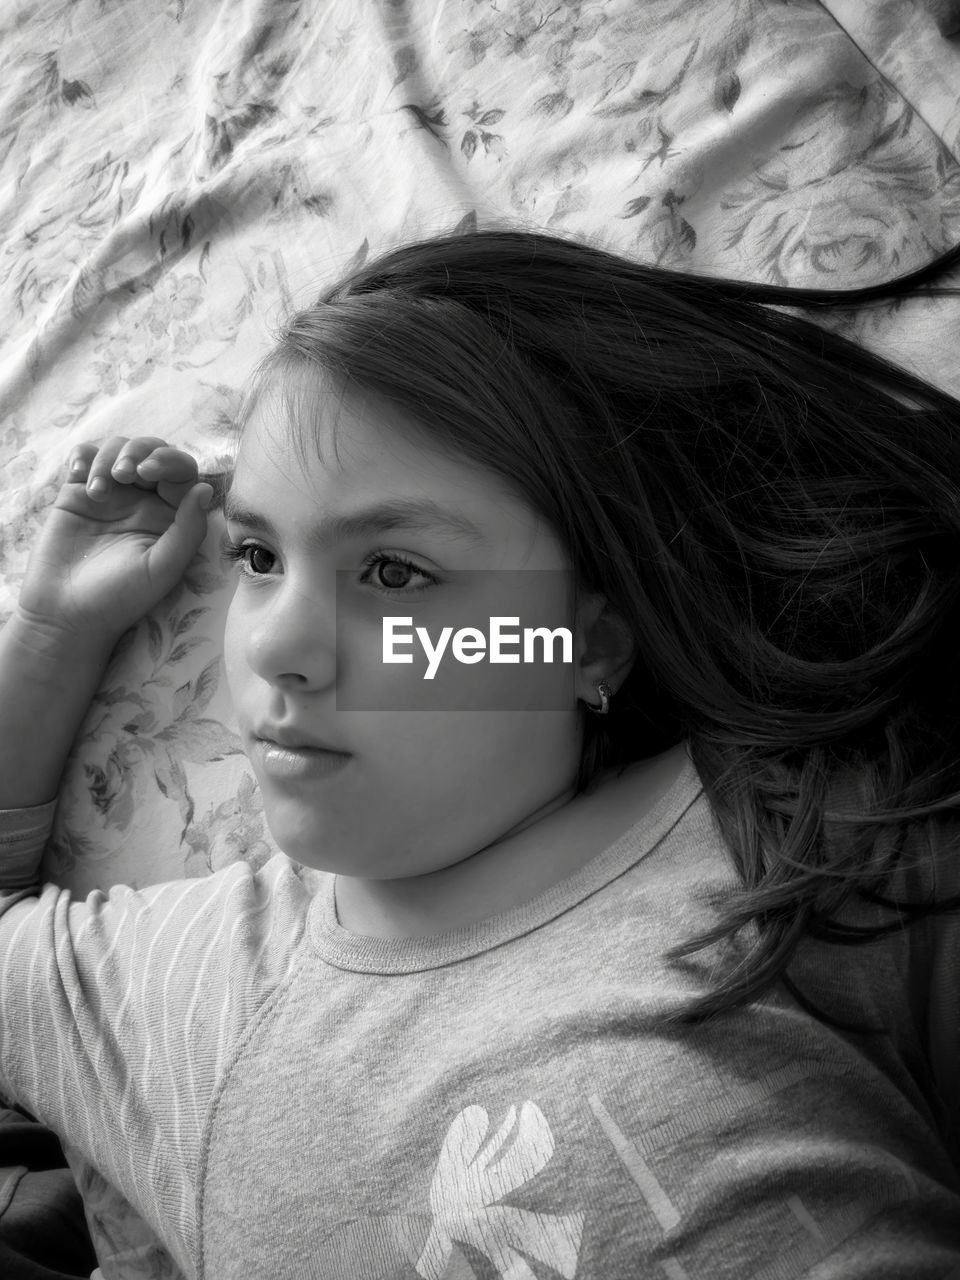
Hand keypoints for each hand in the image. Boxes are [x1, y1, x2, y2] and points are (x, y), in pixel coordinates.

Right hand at [16, 436, 213, 649]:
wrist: (65, 614)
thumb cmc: (120, 597)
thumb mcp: (162, 568)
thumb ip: (189, 529)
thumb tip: (206, 488)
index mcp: (172, 516)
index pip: (181, 471)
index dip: (168, 460)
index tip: (147, 472)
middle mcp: (145, 500)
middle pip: (151, 450)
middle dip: (137, 452)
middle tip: (122, 474)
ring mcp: (111, 494)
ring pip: (117, 448)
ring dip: (107, 457)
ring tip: (97, 489)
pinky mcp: (78, 492)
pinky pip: (85, 457)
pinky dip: (83, 455)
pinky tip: (79, 474)